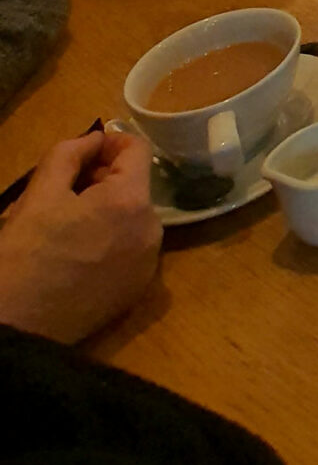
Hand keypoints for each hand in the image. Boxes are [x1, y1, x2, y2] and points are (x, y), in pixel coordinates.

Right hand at [0, 131, 160, 343]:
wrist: (19, 327)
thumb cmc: (24, 255)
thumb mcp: (40, 194)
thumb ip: (70, 153)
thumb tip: (95, 137)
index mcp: (131, 202)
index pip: (138, 149)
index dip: (111, 142)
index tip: (84, 151)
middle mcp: (152, 229)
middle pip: (136, 184)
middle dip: (104, 179)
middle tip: (65, 190)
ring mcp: (148, 263)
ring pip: (133, 216)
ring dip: (107, 209)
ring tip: (68, 224)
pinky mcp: (138, 288)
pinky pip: (131, 246)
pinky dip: (112, 238)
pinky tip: (79, 251)